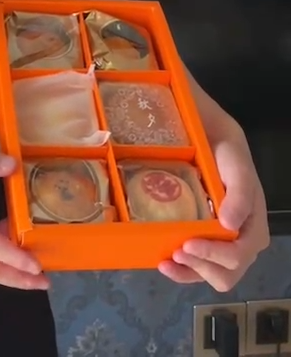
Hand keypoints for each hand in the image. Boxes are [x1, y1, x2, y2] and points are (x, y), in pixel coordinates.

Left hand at [158, 133, 269, 290]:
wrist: (215, 143)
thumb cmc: (229, 156)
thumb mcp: (237, 169)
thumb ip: (238, 195)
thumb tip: (229, 224)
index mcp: (254, 230)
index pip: (238, 256)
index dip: (214, 255)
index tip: (188, 244)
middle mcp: (242, 245)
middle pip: (224, 274)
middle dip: (200, 267)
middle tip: (177, 251)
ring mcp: (223, 247)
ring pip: (209, 275)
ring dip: (188, 272)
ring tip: (167, 261)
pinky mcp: (207, 244)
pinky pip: (197, 267)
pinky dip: (181, 270)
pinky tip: (164, 262)